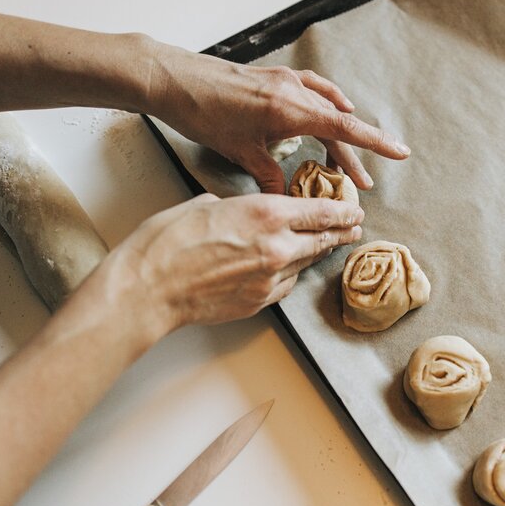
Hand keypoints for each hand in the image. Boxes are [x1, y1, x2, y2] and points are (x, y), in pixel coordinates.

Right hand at [112, 193, 362, 332]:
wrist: (149, 288)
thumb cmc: (167, 242)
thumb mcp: (205, 204)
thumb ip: (236, 208)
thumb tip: (241, 213)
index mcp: (266, 214)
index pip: (321, 211)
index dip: (342, 211)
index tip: (354, 210)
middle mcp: (278, 246)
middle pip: (323, 238)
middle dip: (342, 232)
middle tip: (355, 228)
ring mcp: (271, 277)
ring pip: (307, 262)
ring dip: (319, 252)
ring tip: (328, 245)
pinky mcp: (260, 301)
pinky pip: (286, 283)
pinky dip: (291, 273)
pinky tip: (289, 267)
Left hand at [147, 43, 410, 192]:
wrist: (174, 80)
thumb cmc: (203, 113)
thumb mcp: (240, 151)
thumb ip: (270, 174)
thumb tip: (287, 197)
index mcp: (290, 109)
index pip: (344, 128)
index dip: (375, 143)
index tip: (400, 153)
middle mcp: (294, 91)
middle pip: (337, 125)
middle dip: (352, 156)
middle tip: (362, 185)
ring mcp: (285, 81)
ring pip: (325, 110)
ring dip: (337, 136)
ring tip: (343, 164)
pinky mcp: (275, 78)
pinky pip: (313, 90)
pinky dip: (325, 105)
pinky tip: (330, 112)